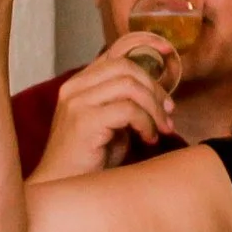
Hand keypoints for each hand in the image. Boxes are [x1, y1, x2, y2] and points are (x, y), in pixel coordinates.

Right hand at [29, 34, 177, 181]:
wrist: (63, 187)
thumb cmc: (91, 160)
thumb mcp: (113, 125)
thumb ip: (128, 104)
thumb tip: (161, 96)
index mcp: (81, 84)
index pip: (113, 51)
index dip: (142, 44)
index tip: (166, 51)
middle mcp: (75, 87)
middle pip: (126, 66)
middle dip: (155, 89)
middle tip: (167, 114)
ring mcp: (77, 102)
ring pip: (130, 86)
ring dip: (153, 108)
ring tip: (159, 130)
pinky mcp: (84, 120)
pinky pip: (127, 109)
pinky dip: (145, 123)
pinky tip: (147, 139)